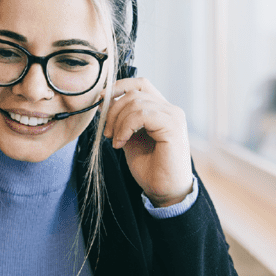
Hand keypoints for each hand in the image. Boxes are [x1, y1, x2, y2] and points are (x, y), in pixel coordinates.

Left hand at [101, 77, 192, 206]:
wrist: (164, 190)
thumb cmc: (149, 167)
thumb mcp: (129, 137)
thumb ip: (122, 119)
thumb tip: (104, 101)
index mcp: (161, 109)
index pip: (140, 84)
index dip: (118, 86)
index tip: (101, 100)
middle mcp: (170, 109)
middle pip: (133, 92)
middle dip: (112, 110)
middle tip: (106, 132)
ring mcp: (173, 116)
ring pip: (135, 102)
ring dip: (117, 122)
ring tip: (115, 141)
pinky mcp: (173, 126)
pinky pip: (142, 114)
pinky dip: (125, 127)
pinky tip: (121, 143)